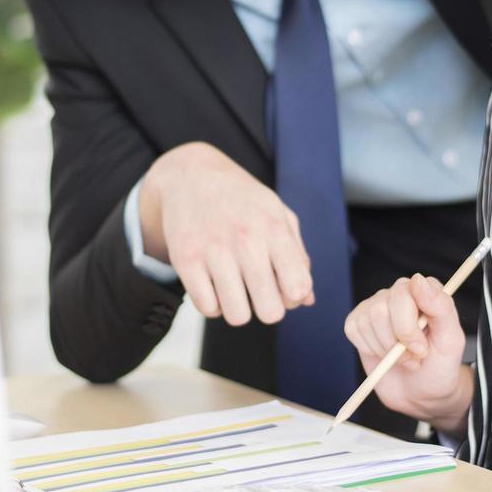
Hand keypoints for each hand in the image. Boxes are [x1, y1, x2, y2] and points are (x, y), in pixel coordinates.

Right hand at [139, 142, 312, 325]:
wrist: (190, 175)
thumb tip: (307, 299)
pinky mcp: (185, 260)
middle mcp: (245, 240)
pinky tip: (214, 285)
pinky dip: (213, 304)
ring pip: (237, 316)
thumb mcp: (278, 214)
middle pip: (270, 312)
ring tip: (235, 288)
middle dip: (268, 308)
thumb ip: (298, 256)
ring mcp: (213, 250)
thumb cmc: (241, 199)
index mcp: (274, 228)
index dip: (293, 297)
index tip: (282, 286)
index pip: (297, 287)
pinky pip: (207, 308)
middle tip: (258, 291)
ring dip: (238, 308)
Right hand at [343, 274, 471, 431]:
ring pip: (368, 321)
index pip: (407, 290)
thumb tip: (417, 279)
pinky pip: (354, 329)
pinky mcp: (358, 322)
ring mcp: (377, 306)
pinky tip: (384, 356)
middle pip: (382, 309)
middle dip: (398, 342)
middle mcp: (399, 293)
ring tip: (403, 359)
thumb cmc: (439, 366)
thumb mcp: (451, 340)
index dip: (409, 325)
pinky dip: (369, 349)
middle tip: (415, 358)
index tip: (421, 349)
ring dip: (386, 350)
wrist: (421, 394)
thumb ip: (441, 307)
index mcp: (425, 292)